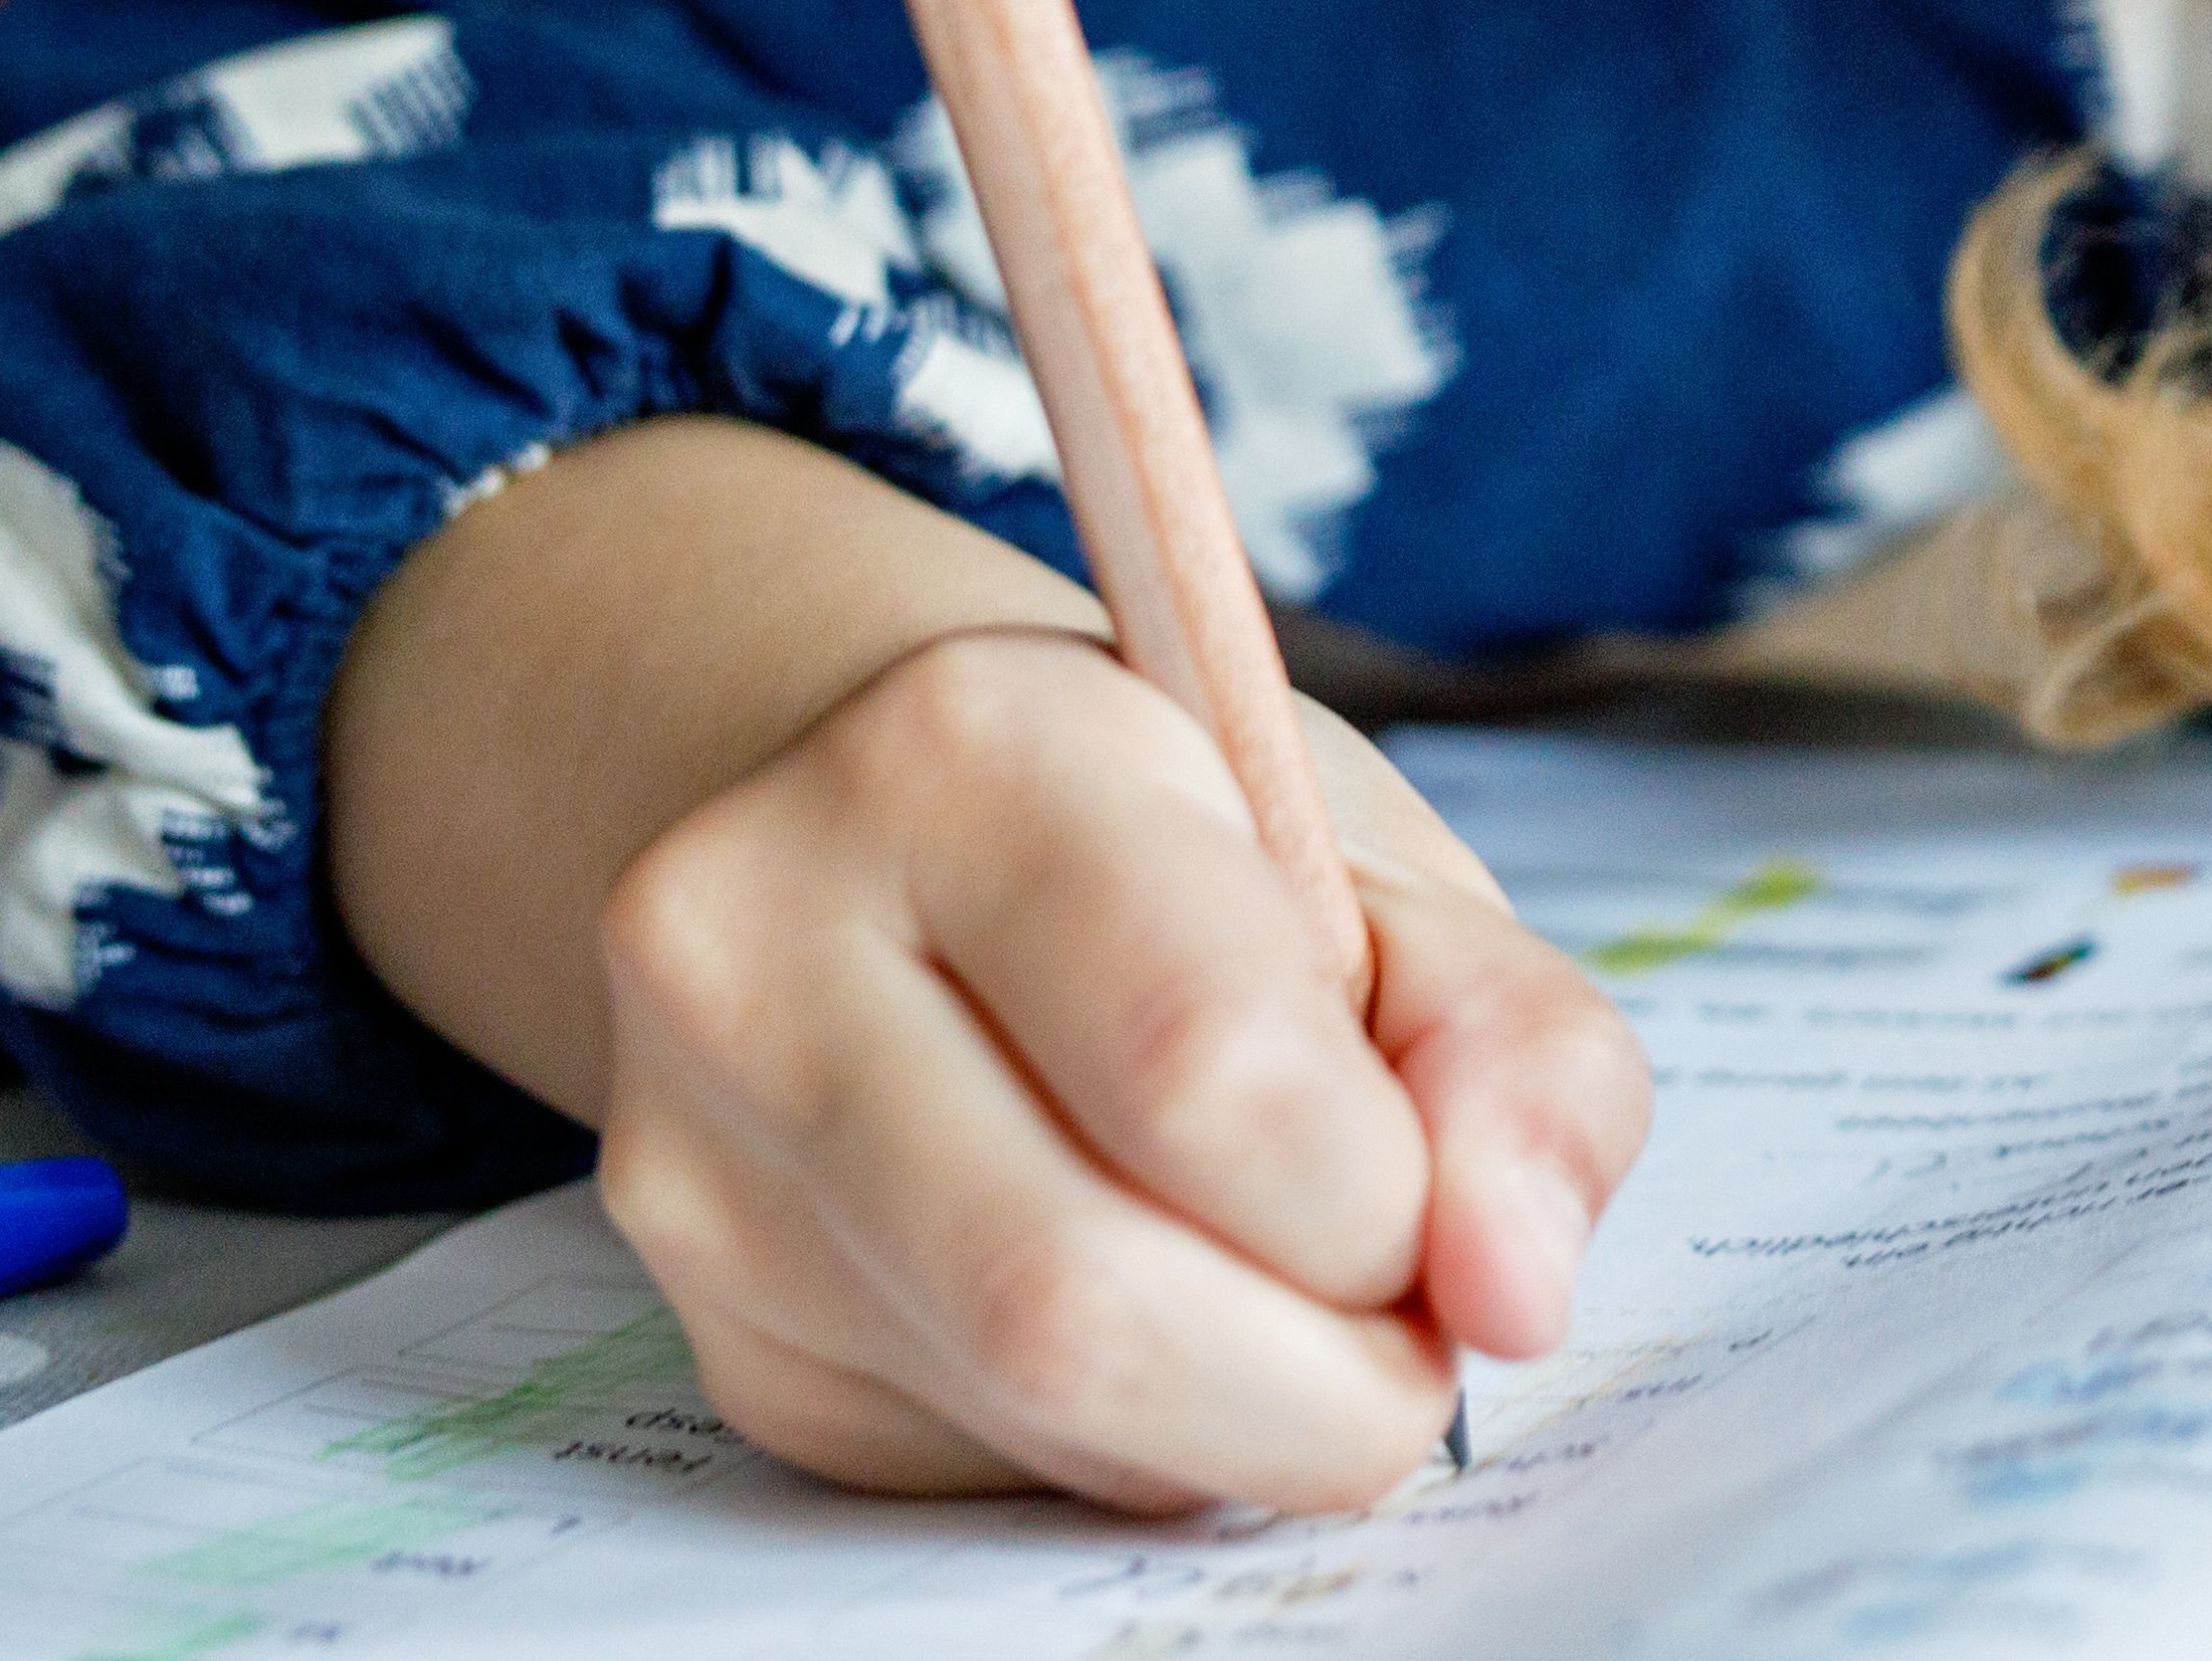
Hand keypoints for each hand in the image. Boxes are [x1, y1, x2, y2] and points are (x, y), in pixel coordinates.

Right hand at [582, 627, 1651, 1512]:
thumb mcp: (1384, 867)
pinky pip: (972, 1459)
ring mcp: (697, 1153)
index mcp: (969, 753)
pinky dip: (1128, 1435)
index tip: (1444, 1196)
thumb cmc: (1177, 838)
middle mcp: (763, 945)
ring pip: (1022, 1412)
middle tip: (1411, 1333)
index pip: (1206, 1067)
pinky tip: (1149, 1301)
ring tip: (1294, 1300)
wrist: (889, 832)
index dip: (1385, 1199)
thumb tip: (1515, 1287)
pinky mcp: (713, 1323)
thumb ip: (1513, 1052)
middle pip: (1079, 1298)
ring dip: (1232, 1421)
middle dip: (1319, 1381)